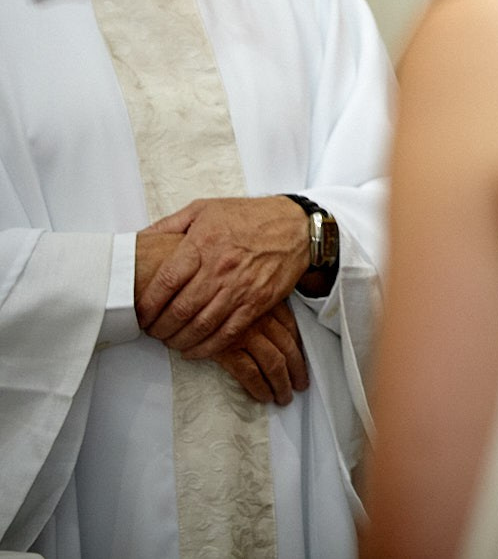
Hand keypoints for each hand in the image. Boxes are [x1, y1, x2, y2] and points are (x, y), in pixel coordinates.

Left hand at [138, 196, 308, 358]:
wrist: (297, 226)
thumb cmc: (249, 216)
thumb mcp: (204, 208)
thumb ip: (169, 224)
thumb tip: (138, 237)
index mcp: (202, 244)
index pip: (164, 283)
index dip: (146, 305)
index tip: (139, 314)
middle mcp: (219, 268)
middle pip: (179, 310)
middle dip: (159, 328)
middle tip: (153, 332)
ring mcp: (240, 288)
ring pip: (201, 326)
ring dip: (180, 340)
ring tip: (171, 341)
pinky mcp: (258, 302)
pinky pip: (228, 333)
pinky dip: (208, 347)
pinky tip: (195, 350)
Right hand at [210, 301, 308, 405]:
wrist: (179, 292)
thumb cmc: (209, 292)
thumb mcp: (239, 291)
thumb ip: (255, 304)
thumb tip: (269, 327)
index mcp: (266, 303)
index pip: (291, 329)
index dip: (300, 349)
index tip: (302, 363)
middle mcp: (261, 318)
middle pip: (287, 348)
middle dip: (297, 370)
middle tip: (300, 386)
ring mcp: (245, 333)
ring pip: (274, 363)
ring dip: (281, 383)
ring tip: (283, 398)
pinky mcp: (226, 348)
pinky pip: (249, 372)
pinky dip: (259, 387)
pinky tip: (263, 397)